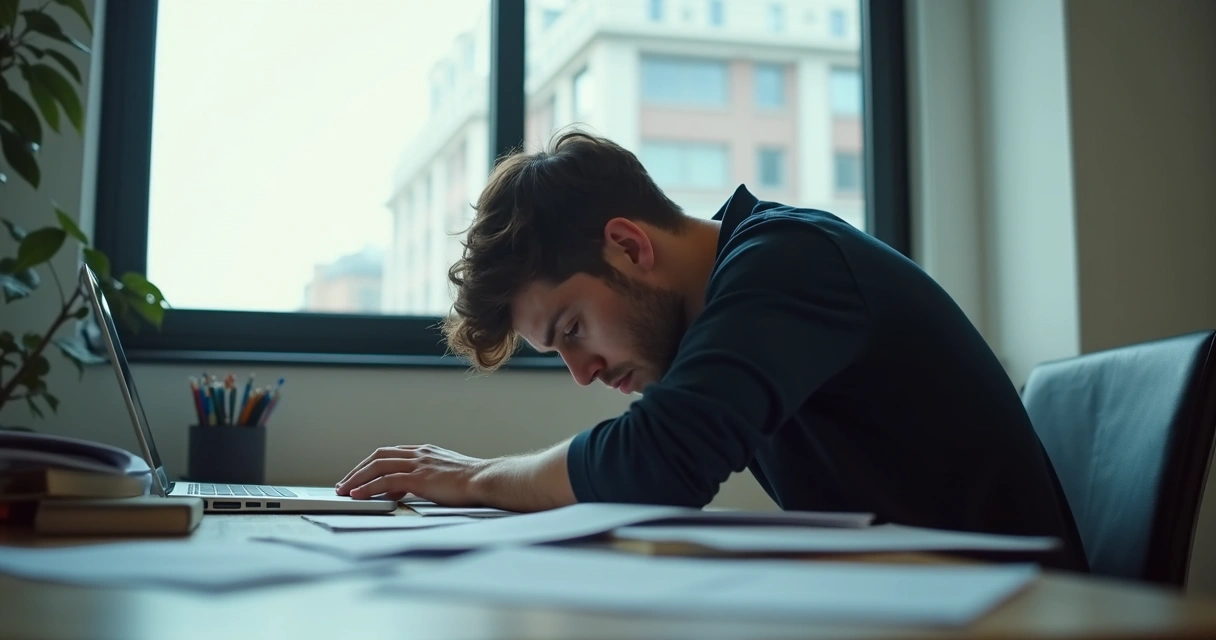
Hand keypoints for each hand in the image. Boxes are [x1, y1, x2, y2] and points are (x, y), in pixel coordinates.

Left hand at [335, 444, 486, 504]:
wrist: (487, 479)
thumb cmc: (474, 481)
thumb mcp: (448, 475)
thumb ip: (429, 478)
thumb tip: (414, 489)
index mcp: (426, 451)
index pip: (391, 453)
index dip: (372, 464)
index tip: (361, 475)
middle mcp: (419, 453)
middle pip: (379, 456)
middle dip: (358, 470)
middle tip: (345, 483)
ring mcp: (418, 464)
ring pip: (377, 466)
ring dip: (356, 478)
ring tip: (343, 490)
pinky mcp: (418, 478)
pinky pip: (385, 481)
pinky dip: (368, 487)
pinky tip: (358, 495)